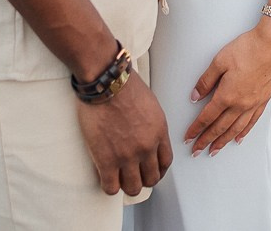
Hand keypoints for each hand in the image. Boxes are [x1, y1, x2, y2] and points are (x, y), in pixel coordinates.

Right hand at [75, 72, 172, 195]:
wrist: (107, 82)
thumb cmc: (125, 85)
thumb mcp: (151, 104)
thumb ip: (152, 124)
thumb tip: (147, 134)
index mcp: (159, 132)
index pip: (165, 163)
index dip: (158, 170)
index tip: (150, 170)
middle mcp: (147, 147)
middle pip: (151, 179)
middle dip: (143, 178)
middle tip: (133, 175)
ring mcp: (127, 156)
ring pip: (133, 187)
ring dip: (126, 185)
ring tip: (119, 178)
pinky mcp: (106, 160)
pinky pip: (110, 187)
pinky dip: (109, 185)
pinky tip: (105, 176)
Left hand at [185, 18, 270, 155]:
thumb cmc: (247, 48)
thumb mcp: (219, 61)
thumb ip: (206, 81)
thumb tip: (195, 96)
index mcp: (227, 95)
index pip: (207, 117)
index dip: (196, 129)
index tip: (188, 138)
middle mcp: (241, 104)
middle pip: (220, 128)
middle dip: (206, 140)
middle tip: (197, 151)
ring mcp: (253, 104)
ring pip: (236, 129)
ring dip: (223, 141)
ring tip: (214, 150)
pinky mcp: (264, 100)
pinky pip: (252, 122)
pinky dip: (243, 132)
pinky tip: (238, 138)